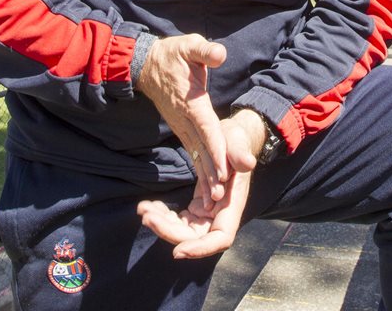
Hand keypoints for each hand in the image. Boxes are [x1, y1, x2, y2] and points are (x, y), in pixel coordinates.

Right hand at [135, 34, 228, 198]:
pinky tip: (206, 182)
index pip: (207, 128)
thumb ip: (205, 51)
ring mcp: (180, 124)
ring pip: (196, 153)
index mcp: (191, 101)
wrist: (145, 64)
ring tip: (213, 199)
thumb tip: (219, 54)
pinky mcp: (179, 127)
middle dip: (212, 172)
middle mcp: (185, 118)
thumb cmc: (171, 54)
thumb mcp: (189, 45)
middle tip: (220, 197)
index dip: (216, 149)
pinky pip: (192, 149)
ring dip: (205, 176)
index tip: (224, 170)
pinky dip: (200, 167)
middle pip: (202, 148)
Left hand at [137, 114, 262, 257]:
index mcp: (233, 205)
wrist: (229, 141)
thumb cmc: (236, 142)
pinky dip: (163, 216)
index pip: (220, 238)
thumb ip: (241, 154)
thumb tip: (247, 162)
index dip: (201, 248)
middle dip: (170, 232)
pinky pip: (178, 220)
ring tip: (144, 209)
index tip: (177, 251)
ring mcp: (207, 214)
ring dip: (162, 225)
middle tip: (147, 217)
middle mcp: (220, 215)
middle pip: (195, 238)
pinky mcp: (197, 208)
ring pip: (183, 232)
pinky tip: (150, 205)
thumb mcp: (239, 143)